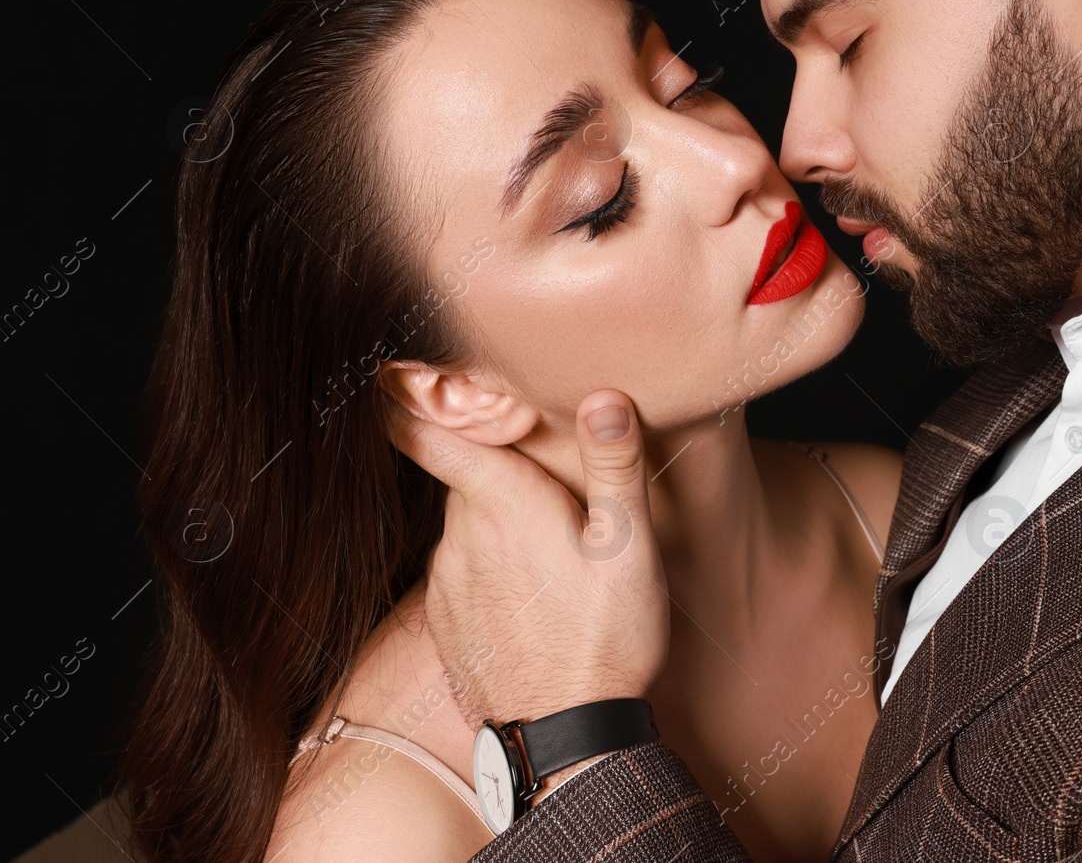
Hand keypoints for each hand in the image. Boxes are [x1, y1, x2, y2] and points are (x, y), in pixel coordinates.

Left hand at [387, 390, 668, 724]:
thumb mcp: (629, 549)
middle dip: (496, 466)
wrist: (566, 741)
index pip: (425, 429)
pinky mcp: (444, 620)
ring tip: (554, 548)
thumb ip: (613, 466)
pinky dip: (489, 568)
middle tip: (550, 477)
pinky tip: (534, 594)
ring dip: (497, 522)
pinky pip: (461, 570)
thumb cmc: (605, 639)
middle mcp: (459, 536)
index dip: (414, 396)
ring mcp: (446, 581)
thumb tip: (603, 397)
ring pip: (464, 524)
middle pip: (463, 474)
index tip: (415, 376)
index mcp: (501, 502)